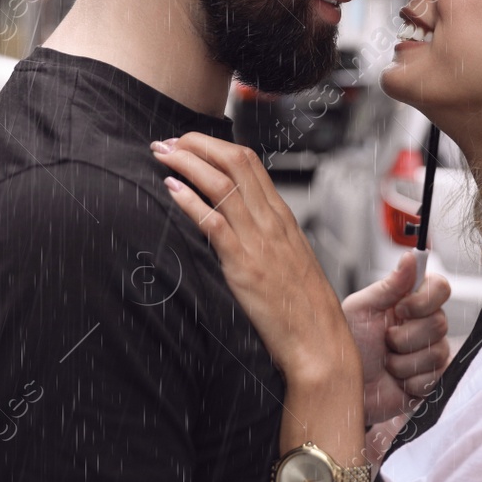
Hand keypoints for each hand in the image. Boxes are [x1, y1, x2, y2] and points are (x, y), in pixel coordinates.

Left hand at [156, 134, 359, 388]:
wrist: (319, 339)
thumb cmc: (303, 306)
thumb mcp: (289, 258)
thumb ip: (266, 236)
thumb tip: (237, 222)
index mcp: (282, 216)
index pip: (248, 162)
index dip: (214, 146)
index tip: (189, 143)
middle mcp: (271, 221)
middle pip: (233, 162)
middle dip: (196, 144)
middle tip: (168, 142)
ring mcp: (259, 241)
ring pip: (221, 184)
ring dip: (187, 163)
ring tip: (162, 156)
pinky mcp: (245, 265)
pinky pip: (214, 222)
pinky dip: (190, 201)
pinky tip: (172, 190)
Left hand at [343, 253, 450, 422]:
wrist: (343, 389)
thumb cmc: (347, 348)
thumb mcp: (361, 309)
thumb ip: (390, 285)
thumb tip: (411, 256)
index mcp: (408, 303)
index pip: (440, 288)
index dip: (424, 300)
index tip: (401, 309)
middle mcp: (423, 325)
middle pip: (440, 322)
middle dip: (406, 337)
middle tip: (385, 342)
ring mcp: (429, 353)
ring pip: (437, 352)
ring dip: (404, 361)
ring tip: (386, 363)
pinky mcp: (432, 380)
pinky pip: (435, 377)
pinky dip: (410, 381)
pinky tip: (396, 381)